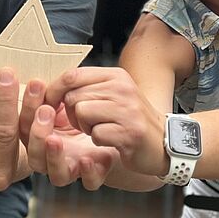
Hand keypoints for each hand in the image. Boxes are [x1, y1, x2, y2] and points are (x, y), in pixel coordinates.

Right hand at [18, 79, 117, 189]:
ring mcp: (74, 168)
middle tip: (46, 110)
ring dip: (52, 156)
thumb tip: (42, 81)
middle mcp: (53, 156)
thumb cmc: (91, 111)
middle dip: (36, 132)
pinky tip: (86, 159)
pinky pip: (88, 181)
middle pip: (34, 153)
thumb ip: (60, 91)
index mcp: (42, 136)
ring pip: (55, 174)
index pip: (25, 124)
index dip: (27, 106)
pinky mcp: (95, 174)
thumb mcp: (74, 97)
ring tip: (54, 140)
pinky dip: (87, 172)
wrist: (121, 129)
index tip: (36, 84)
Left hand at [42, 67, 168, 177]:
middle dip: (72, 114)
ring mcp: (127, 110)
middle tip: (88, 122)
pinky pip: (95, 134)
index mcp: (115, 76)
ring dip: (85, 127)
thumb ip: (88, 86)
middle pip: (73, 96)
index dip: (56, 91)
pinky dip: (98, 141)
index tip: (53, 105)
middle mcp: (122, 88)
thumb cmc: (132, 119)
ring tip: (101, 129)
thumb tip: (54, 86)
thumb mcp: (114, 93)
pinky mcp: (129, 132)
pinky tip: (112, 140)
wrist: (165, 142)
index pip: (72, 75)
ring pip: (82, 113)